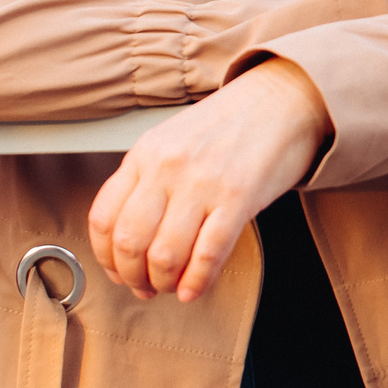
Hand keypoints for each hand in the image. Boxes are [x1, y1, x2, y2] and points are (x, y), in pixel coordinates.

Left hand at [88, 58, 330, 301]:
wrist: (283, 98)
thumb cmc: (229, 124)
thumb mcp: (172, 140)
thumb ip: (147, 180)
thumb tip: (129, 241)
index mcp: (145, 153)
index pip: (104, 218)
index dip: (106, 258)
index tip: (118, 272)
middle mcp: (168, 166)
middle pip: (130, 242)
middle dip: (133, 277)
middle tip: (144, 287)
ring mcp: (204, 181)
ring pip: (165, 254)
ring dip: (164, 283)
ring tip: (172, 286)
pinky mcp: (239, 196)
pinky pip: (209, 253)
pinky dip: (197, 281)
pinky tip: (194, 289)